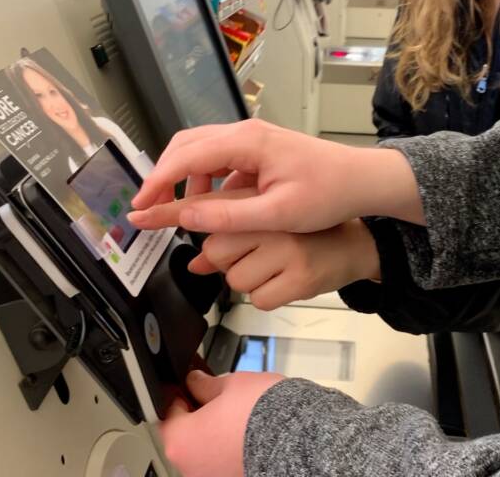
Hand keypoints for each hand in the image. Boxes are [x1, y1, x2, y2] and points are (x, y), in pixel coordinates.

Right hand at [127, 119, 422, 233]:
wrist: (362, 180)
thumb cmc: (328, 194)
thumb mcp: (277, 213)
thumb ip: (228, 215)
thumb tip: (184, 215)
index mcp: (247, 141)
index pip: (186, 157)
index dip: (157, 182)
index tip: (140, 207)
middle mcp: (244, 132)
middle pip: (186, 146)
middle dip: (163, 177)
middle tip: (150, 210)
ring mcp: (251, 138)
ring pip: (200, 151)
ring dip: (184, 180)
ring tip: (182, 214)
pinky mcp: (257, 149)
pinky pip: (218, 159)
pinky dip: (204, 180)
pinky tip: (210, 206)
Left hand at [160, 371, 284, 476]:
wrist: (302, 438)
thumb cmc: (264, 414)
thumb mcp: (230, 384)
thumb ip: (205, 385)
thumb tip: (195, 382)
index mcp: (180, 441)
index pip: (167, 412)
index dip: (179, 393)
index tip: (188, 385)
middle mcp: (191, 467)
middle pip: (186, 435)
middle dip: (199, 414)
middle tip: (216, 396)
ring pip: (206, 450)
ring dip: (215, 433)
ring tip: (237, 414)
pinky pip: (224, 461)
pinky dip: (231, 448)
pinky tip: (247, 431)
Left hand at [189, 219, 380, 310]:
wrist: (354, 244)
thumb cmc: (306, 232)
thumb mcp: (266, 224)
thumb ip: (227, 239)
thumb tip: (194, 264)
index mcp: (261, 200)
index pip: (207, 210)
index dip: (173, 216)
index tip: (146, 220)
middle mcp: (272, 221)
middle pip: (216, 251)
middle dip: (227, 262)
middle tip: (254, 255)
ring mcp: (287, 250)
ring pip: (235, 280)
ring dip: (249, 280)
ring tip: (274, 266)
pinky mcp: (300, 278)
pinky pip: (259, 300)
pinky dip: (268, 296)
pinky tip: (285, 280)